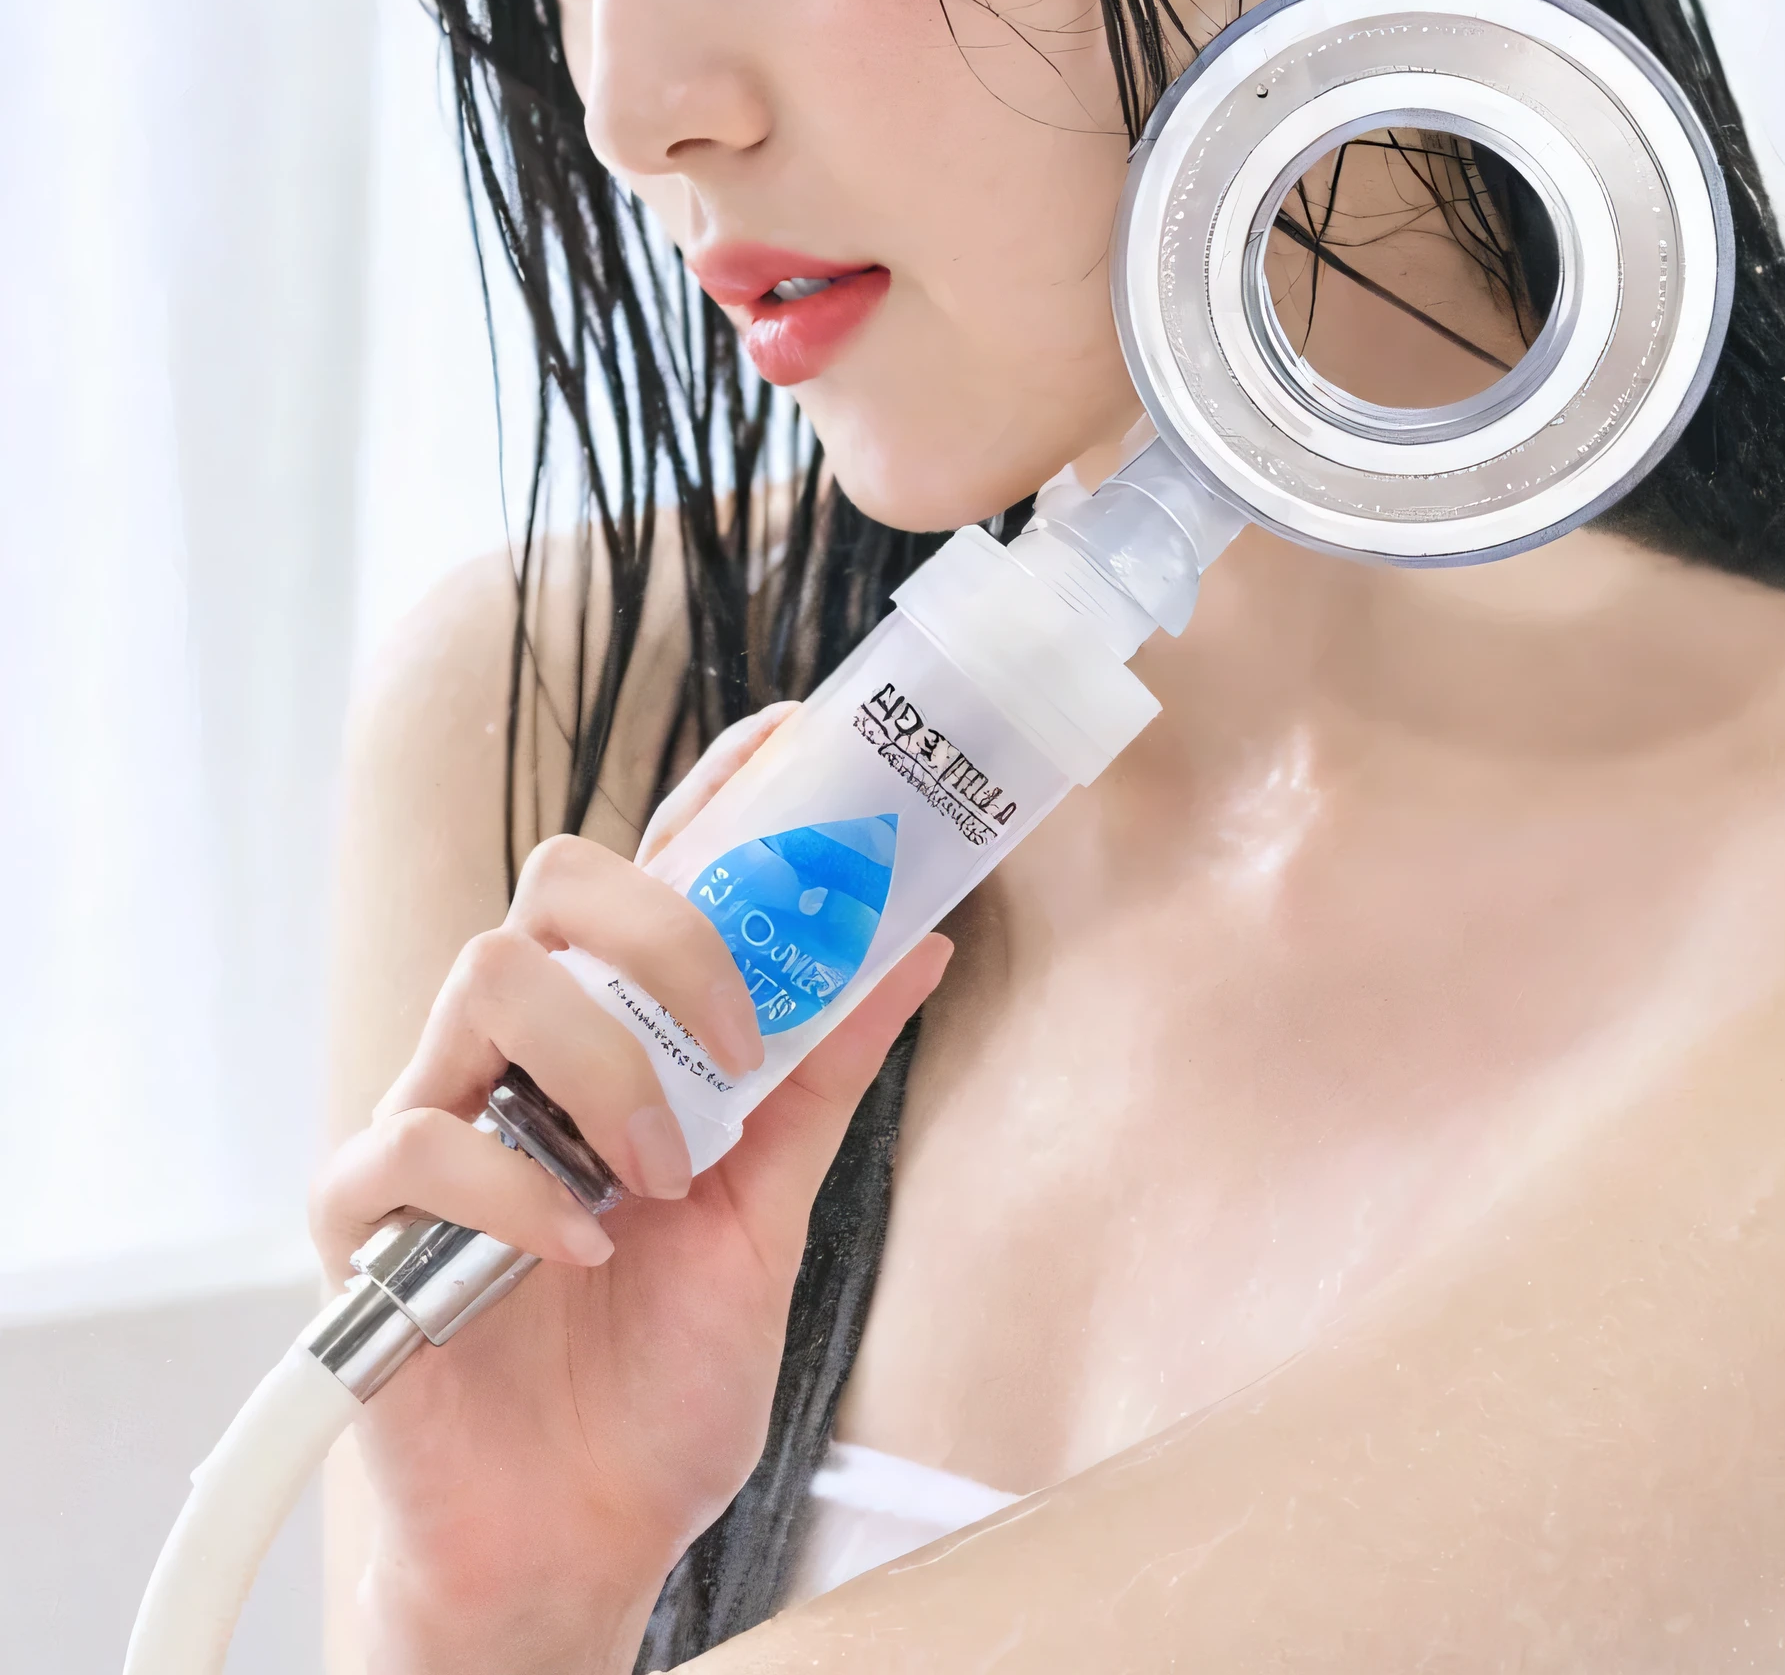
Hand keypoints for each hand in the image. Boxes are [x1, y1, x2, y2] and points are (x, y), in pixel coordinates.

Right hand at [312, 708, 950, 1674]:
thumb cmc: (659, 1382)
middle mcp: (518, 1052)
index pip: (649, 871)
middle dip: (658, 923)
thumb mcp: (768, 1219)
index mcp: (616, 1035)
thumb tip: (914, 945)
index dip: (711, 791)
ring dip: (602, 1067)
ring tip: (661, 1176)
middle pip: (553, 879)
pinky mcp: (364, 1218)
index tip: (789, 740)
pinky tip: (582, 1255)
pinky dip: (514, 1190)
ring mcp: (432, 1117)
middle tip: (736, 1036)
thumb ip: (819, 1081)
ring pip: (484, 975)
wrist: (580, 1549)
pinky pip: (415, 1139)